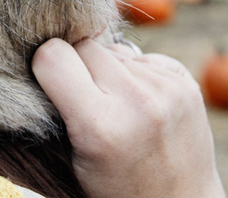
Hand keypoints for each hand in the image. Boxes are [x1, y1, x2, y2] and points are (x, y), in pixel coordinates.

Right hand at [32, 38, 224, 197]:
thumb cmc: (113, 190)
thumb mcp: (70, 158)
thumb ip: (52, 105)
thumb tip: (41, 46)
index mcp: (100, 125)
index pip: (52, 54)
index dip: (45, 64)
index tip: (50, 85)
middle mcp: (138, 102)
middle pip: (83, 45)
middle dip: (77, 65)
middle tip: (86, 101)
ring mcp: (167, 91)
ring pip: (112, 49)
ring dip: (107, 70)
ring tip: (117, 107)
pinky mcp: (186, 83)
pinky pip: (141, 56)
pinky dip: (134, 74)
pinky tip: (141, 105)